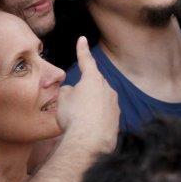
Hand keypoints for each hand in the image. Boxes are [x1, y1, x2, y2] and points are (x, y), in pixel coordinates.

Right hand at [55, 36, 118, 152]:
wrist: (89, 142)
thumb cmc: (74, 117)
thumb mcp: (63, 99)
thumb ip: (68, 90)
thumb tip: (72, 91)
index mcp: (93, 79)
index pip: (87, 61)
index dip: (82, 50)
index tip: (82, 39)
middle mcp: (108, 89)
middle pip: (94, 84)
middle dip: (84, 90)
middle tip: (72, 104)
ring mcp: (114, 105)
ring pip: (100, 100)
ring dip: (90, 107)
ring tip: (79, 121)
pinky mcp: (117, 119)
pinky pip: (104, 115)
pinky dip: (96, 119)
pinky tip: (88, 129)